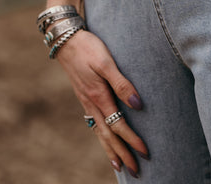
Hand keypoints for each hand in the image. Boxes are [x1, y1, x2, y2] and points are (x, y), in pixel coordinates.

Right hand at [56, 29, 147, 177]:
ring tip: (119, 165)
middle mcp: (92, 103)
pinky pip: (94, 123)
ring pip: (99, 132)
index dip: (132, 140)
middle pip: (109, 135)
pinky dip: (101, 136)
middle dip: (122, 153)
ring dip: (110, 149)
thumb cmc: (89, 47)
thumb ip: (121, 83)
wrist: (66, 40)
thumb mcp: (106, 62)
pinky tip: (104, 139)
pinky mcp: (84, 96)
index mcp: (99, 96)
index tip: (145, 152)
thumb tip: (137, 104)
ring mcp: (86, 101)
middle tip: (135, 171)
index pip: (119, 125)